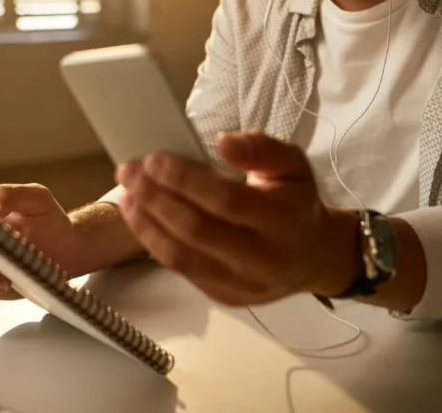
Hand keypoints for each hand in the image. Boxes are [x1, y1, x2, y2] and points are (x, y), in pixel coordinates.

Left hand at [115, 132, 359, 305]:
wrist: (314, 257)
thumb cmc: (297, 203)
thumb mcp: (293, 164)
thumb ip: (261, 148)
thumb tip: (222, 143)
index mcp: (285, 221)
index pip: (226, 201)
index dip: (186, 180)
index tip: (154, 158)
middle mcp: (264, 259)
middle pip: (197, 230)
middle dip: (155, 198)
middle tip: (129, 171)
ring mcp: (242, 285)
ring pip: (181, 256)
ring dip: (146, 222)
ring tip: (127, 193)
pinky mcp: (224, 297)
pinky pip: (181, 270)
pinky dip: (154, 241)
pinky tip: (140, 216)